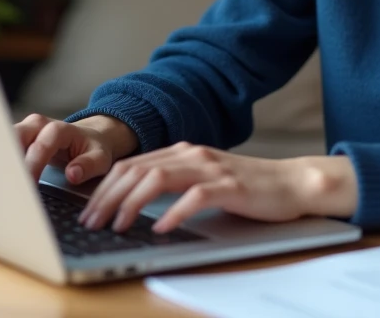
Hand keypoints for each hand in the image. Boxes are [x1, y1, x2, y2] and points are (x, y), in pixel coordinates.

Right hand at [14, 113, 138, 183]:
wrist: (90, 137)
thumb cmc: (93, 148)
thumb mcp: (100, 158)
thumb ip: (88, 166)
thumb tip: (72, 174)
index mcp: (58, 129)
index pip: (40, 147)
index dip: (33, 167)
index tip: (29, 187)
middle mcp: (37, 125)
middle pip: (15, 138)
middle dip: (8, 161)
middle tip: (4, 185)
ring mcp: (25, 130)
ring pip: (4, 141)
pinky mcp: (17, 138)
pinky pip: (3, 148)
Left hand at [78, 142, 358, 233]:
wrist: (292, 183)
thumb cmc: (246, 187)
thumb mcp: (202, 179)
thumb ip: (173, 182)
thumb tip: (131, 201)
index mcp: (182, 151)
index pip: (131, 165)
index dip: (104, 188)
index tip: (88, 212)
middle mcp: (192, 154)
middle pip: (137, 170)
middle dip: (108, 198)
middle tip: (91, 223)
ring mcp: (211, 168)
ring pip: (158, 179)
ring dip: (131, 204)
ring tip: (117, 227)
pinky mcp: (230, 186)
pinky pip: (194, 197)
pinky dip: (173, 212)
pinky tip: (160, 227)